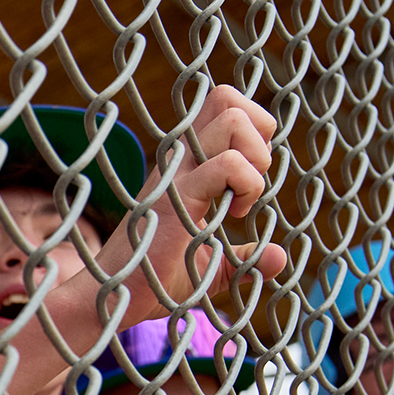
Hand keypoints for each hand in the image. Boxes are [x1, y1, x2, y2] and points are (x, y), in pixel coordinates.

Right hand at [54, 88, 289, 327]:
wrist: (114, 297)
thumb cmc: (152, 282)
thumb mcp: (209, 268)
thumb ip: (244, 259)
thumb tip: (279, 257)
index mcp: (185, 165)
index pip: (223, 104)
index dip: (254, 129)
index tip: (249, 176)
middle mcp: (179, 159)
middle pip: (226, 96)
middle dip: (260, 131)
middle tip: (251, 177)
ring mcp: (176, 173)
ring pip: (233, 118)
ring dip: (256, 159)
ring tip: (244, 196)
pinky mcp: (177, 194)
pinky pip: (230, 164)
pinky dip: (249, 186)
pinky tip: (235, 213)